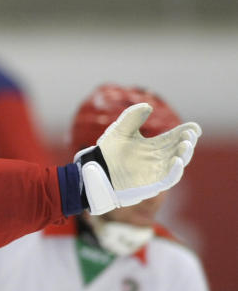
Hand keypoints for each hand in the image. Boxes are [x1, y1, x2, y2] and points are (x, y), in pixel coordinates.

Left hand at [76, 103, 200, 214]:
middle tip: (190, 134)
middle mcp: (157, 158)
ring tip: (186, 144)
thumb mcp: (120, 131)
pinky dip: (175, 171)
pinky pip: (168, 179)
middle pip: (179, 149)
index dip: (186, 132)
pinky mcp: (151, 184)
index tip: (194, 127)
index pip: (174, 137)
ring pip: (177, 163)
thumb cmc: (107, 152)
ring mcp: (156, 171)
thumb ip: (132, 118)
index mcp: (153, 145)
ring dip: (184, 154)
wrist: (95, 170)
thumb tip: (148, 106)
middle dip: (187, 142)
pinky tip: (177, 160)